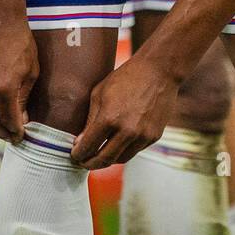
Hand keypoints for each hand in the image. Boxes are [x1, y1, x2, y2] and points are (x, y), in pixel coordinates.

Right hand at [0, 11, 38, 141]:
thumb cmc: (20, 42)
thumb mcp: (30, 70)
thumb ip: (24, 98)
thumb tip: (21, 119)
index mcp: (4, 87)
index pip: (9, 121)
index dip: (16, 132)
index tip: (21, 137)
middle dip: (2, 134)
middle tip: (11, 136)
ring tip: (1, 125)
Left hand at [71, 54, 179, 169]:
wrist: (159, 70)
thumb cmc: (126, 77)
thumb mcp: (100, 93)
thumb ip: (90, 120)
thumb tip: (80, 142)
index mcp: (109, 118)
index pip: (88, 147)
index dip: (78, 154)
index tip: (75, 155)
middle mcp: (127, 131)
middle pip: (104, 160)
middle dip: (90, 164)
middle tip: (84, 162)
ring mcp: (142, 136)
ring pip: (121, 159)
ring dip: (108, 159)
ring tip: (100, 154)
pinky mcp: (154, 136)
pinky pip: (135, 150)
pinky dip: (125, 150)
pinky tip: (119, 143)